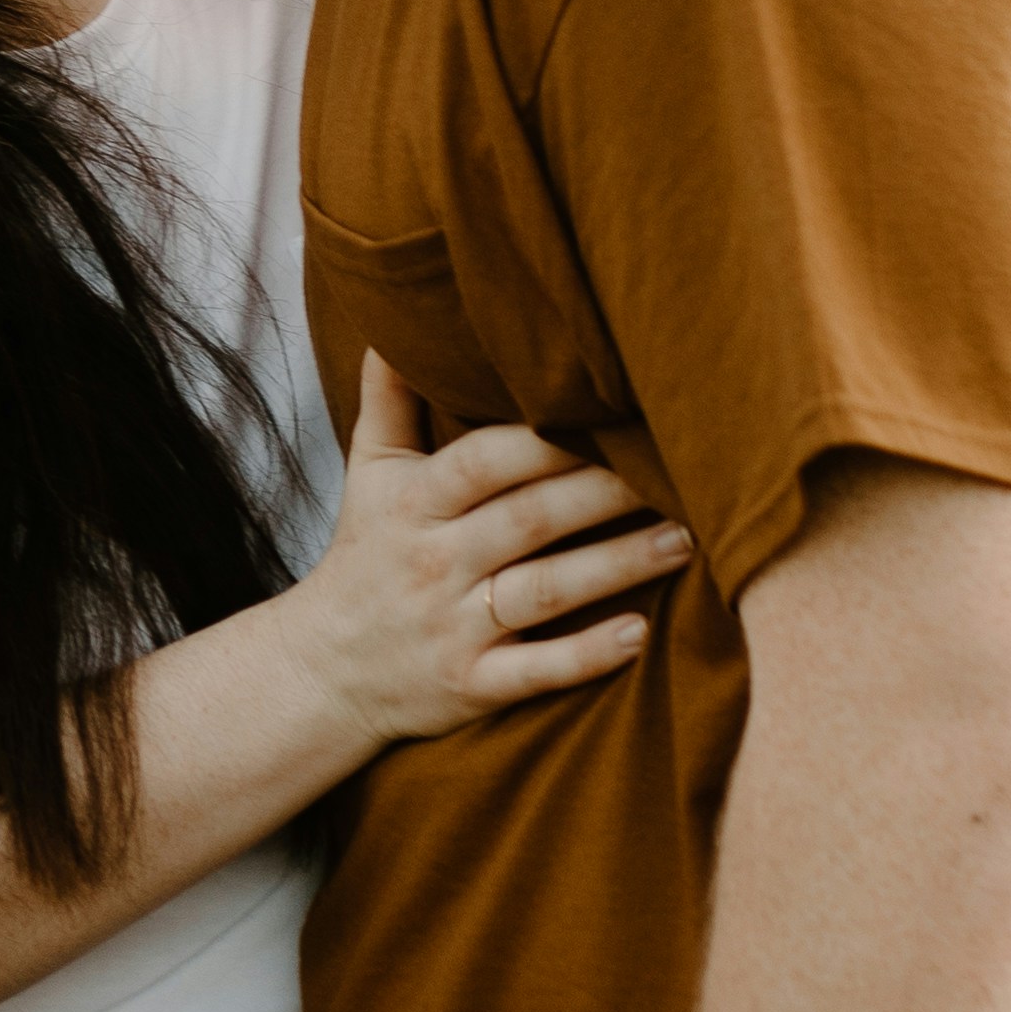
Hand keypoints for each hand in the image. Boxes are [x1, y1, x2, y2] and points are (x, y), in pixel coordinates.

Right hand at [288, 356, 689, 751]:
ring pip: (545, 590)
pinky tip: (641, 633)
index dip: (549, 439)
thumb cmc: (365, 557)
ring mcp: (454, 626)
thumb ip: (389, 399)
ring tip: (686, 540)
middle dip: (606, 492)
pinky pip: (535, 670)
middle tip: (679, 470)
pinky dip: (586, 655)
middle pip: (530, 519)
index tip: (614, 416)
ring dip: (618, 565)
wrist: (325, 670)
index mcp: (416, 503)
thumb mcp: (369, 474)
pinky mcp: (470, 685)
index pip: (486, 461)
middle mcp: (436, 562)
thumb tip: (394, 327)